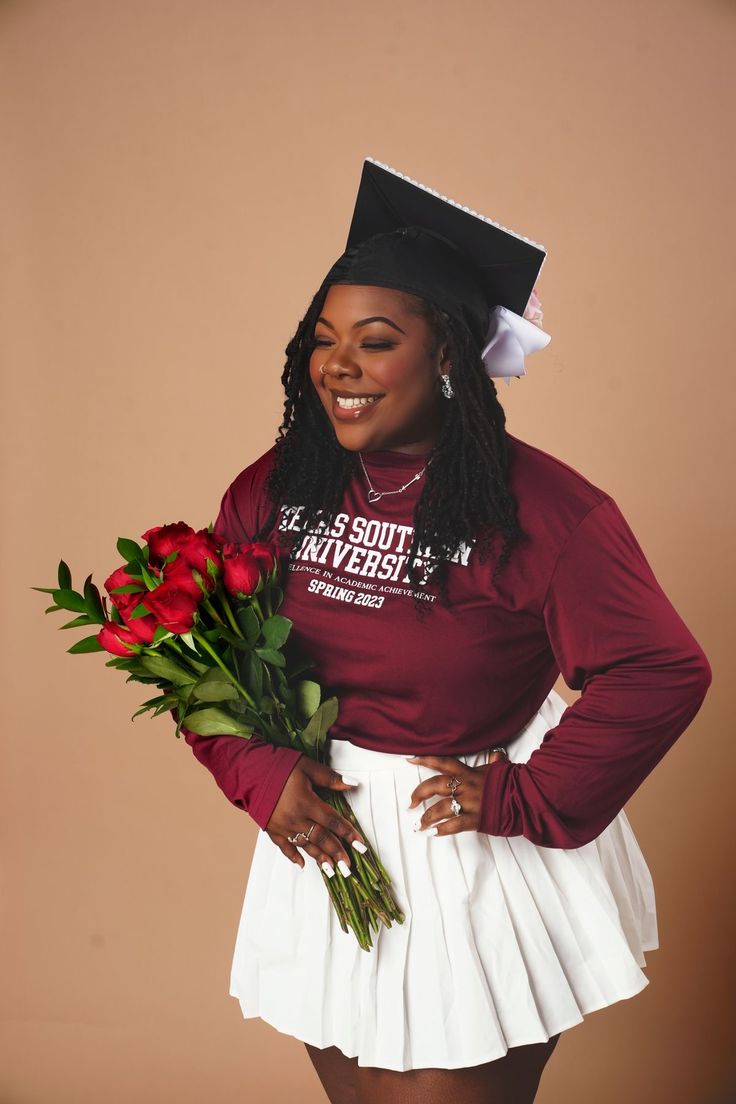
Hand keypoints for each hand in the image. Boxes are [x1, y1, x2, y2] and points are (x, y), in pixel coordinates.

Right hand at [265, 756, 367, 874]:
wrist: (249, 770)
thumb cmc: (279, 766)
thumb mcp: (307, 767)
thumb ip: (330, 778)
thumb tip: (352, 785)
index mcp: (306, 802)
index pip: (333, 821)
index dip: (348, 833)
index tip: (361, 845)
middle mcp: (295, 818)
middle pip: (321, 838)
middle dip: (337, 852)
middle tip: (349, 866)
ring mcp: (282, 826)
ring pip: (305, 845)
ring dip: (320, 858)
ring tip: (332, 870)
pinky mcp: (271, 829)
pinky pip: (284, 847)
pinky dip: (293, 856)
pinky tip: (302, 865)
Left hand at [406, 751, 507, 835]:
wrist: (527, 797)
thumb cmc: (513, 783)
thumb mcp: (501, 768)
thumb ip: (494, 761)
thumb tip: (496, 754)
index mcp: (469, 772)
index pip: (443, 762)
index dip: (425, 759)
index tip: (409, 759)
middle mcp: (466, 786)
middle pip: (435, 785)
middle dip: (419, 793)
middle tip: (410, 803)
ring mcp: (470, 802)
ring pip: (440, 808)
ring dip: (427, 817)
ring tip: (419, 825)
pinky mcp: (476, 818)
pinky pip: (455, 824)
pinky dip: (442, 830)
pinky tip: (434, 833)